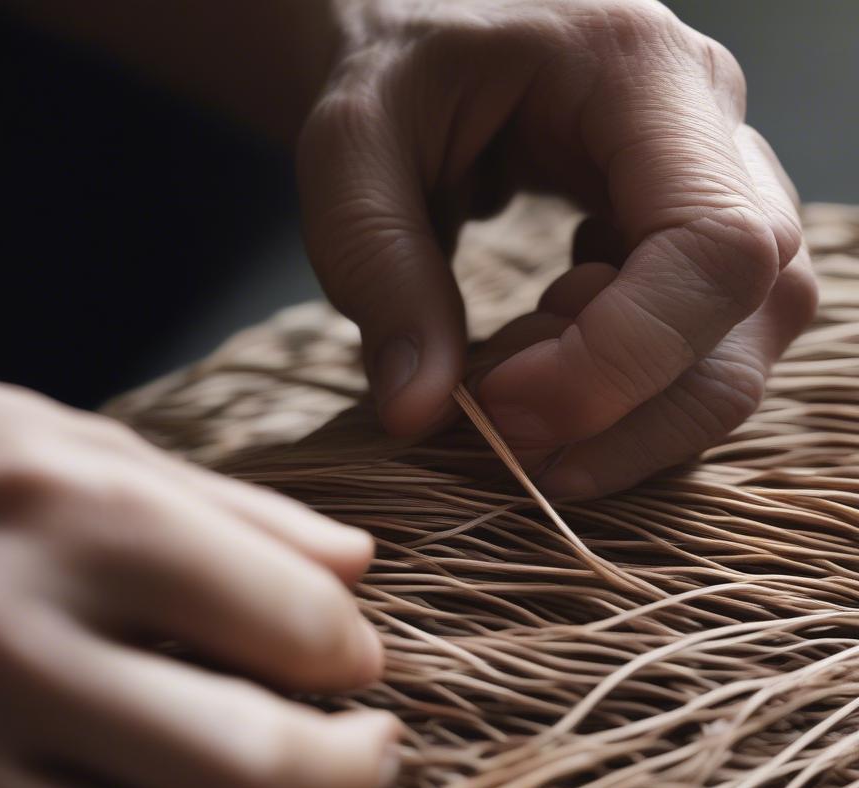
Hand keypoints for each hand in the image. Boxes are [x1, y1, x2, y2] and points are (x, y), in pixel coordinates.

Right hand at [0, 343, 396, 787]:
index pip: (285, 619)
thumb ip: (228, 510)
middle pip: (237, 764)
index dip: (349, 648)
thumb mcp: (71, 433)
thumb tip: (354, 565)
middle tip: (371, 751)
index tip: (351, 656)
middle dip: (346, 773)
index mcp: (73, 514)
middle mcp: (7, 635)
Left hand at [298, 0, 817, 496]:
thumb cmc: (390, 75)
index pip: (714, 247)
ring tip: (510, 381)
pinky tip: (537, 360)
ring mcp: (720, 188)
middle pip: (752, 312)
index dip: (621, 360)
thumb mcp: (350, 154)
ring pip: (741, 348)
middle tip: (499, 428)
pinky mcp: (695, 245)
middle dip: (623, 410)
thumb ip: (378, 272)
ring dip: (624, 413)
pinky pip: (702, 353)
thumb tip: (418, 414)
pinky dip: (617, 397)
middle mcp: (714, 127)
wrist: (420, 45)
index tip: (501, 408)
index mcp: (643, 72)